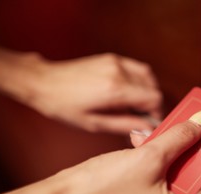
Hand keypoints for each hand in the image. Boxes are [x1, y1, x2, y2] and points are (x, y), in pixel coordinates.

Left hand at [29, 53, 162, 133]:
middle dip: (151, 105)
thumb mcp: (94, 124)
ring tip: (135, 106)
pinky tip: (129, 93)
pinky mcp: (112, 58)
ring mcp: (116, 62)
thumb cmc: (64, 107)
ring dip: (147, 92)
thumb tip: (147, 128)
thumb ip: (124, 125)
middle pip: (153, 88)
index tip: (149, 123)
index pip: (154, 99)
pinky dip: (140, 82)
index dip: (156, 113)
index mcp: (114, 90)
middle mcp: (118, 72)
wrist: (43, 82)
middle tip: (140, 117)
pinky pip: (137, 69)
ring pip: (148, 77)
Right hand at [53, 110, 200, 193]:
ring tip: (148, 137)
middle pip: (189, 179)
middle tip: (175, 128)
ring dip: (162, 155)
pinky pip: (155, 187)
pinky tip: (138, 149)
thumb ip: (180, 138)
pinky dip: (151, 167)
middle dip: (179, 151)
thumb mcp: (148, 157)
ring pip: (170, 180)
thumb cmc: (101, 190)